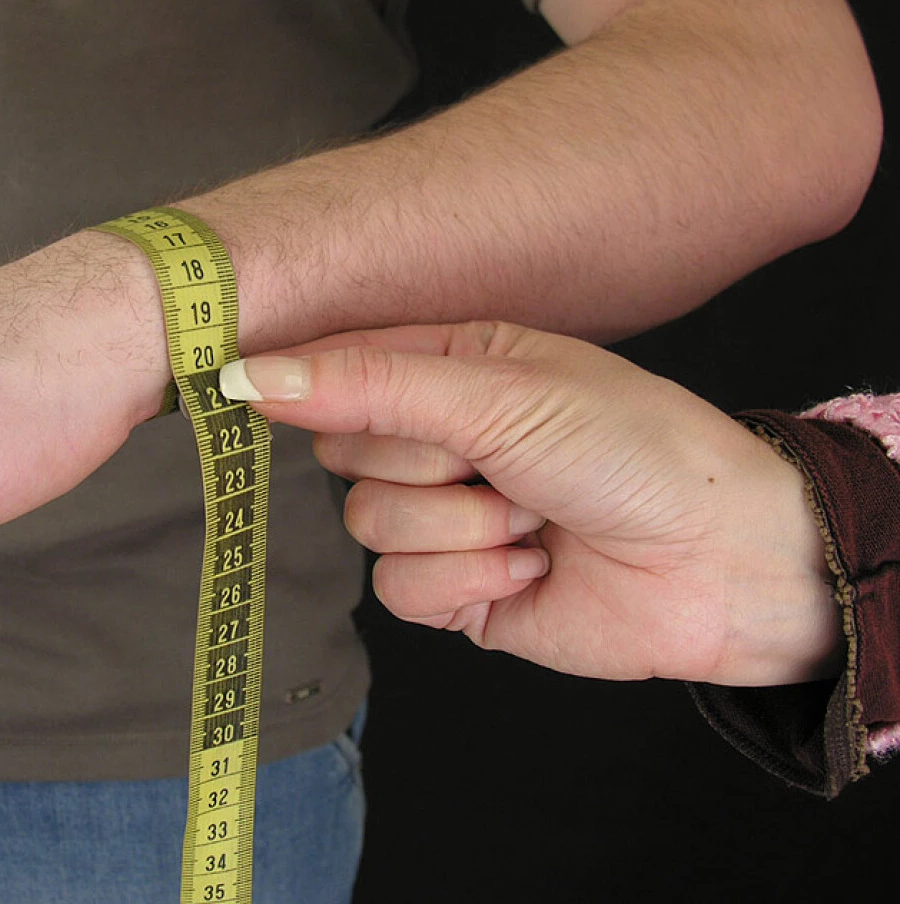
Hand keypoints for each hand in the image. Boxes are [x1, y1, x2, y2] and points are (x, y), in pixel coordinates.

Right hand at [221, 321, 843, 685]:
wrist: (720, 561)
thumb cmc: (633, 448)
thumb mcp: (499, 396)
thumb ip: (370, 387)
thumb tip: (248, 375)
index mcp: (449, 367)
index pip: (334, 365)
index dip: (299, 381)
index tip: (237, 384)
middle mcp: (438, 439)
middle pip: (344, 453)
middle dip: (423, 465)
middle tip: (498, 461)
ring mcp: (444, 517)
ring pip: (368, 527)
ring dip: (458, 530)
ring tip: (532, 519)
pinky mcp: (455, 590)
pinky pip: (400, 592)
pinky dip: (467, 582)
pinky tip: (530, 569)